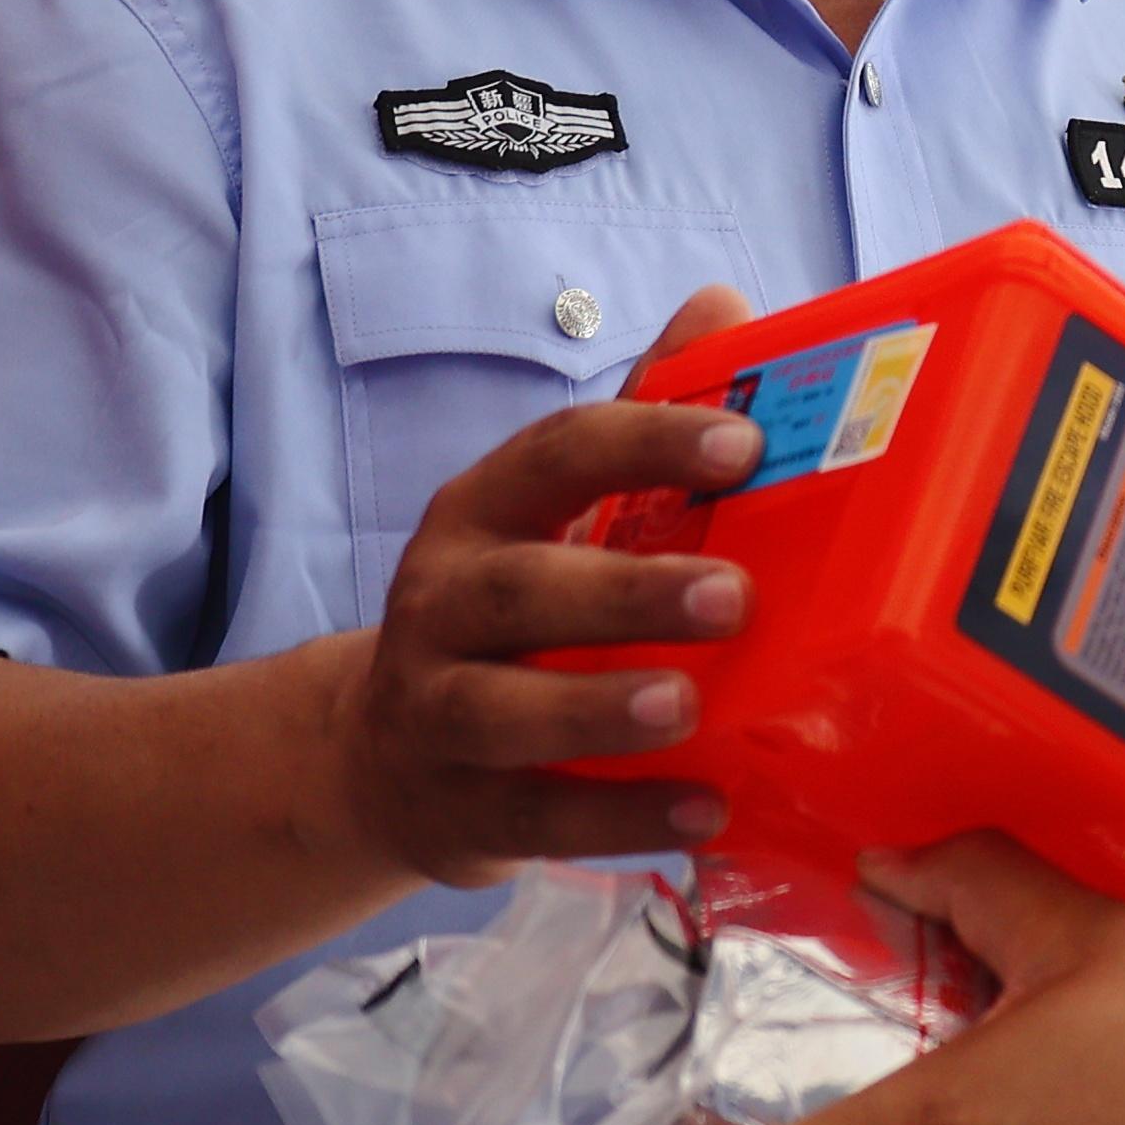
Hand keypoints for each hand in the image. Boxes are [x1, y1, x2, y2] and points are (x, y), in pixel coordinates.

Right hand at [333, 281, 763, 881]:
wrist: (380, 758)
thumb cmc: (512, 613)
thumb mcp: (556, 514)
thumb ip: (640, 418)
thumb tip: (725, 302)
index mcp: (482, 513)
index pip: (555, 455)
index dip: (644, 442)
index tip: (743, 445)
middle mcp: (444, 605)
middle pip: (522, 591)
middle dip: (626, 592)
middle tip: (733, 595)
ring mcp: (437, 714)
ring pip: (504, 712)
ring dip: (598, 710)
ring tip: (692, 705)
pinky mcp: (459, 813)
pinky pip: (535, 821)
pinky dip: (619, 822)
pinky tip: (705, 814)